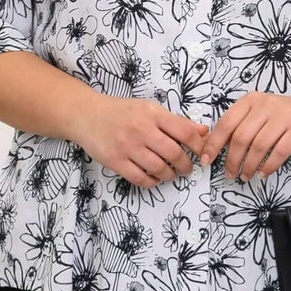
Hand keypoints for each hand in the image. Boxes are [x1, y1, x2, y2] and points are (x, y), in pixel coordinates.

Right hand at [76, 94, 209, 187]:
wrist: (87, 115)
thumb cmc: (122, 112)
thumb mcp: (150, 110)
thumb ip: (176, 122)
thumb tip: (204, 131)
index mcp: (153, 114)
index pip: (184, 132)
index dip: (198, 146)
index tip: (201, 153)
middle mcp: (141, 129)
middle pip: (174, 153)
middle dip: (185, 165)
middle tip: (186, 168)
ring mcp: (127, 146)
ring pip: (159, 168)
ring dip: (169, 175)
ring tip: (170, 174)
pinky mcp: (115, 160)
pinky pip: (140, 178)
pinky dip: (152, 181)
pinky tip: (154, 178)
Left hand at [197, 90, 290, 179]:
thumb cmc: (283, 116)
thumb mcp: (259, 114)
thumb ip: (240, 125)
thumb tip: (215, 146)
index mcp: (251, 100)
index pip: (226, 123)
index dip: (214, 143)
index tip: (207, 159)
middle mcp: (266, 105)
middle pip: (241, 137)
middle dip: (232, 160)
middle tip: (229, 174)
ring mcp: (284, 116)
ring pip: (259, 146)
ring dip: (249, 165)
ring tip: (245, 176)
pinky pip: (279, 152)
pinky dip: (269, 166)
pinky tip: (263, 173)